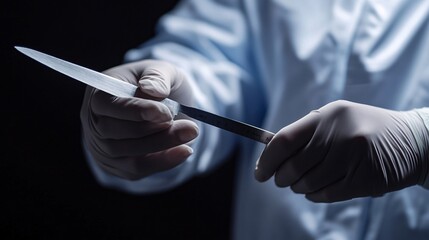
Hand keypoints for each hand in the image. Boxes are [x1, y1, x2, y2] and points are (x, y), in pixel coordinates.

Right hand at [80, 60, 198, 179]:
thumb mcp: (162, 69)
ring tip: (191, 132)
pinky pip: (138, 168)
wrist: (168, 106)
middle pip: (114, 132)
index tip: (165, 112)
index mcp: (99, 93)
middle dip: (153, 130)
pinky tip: (185, 150)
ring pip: (127, 153)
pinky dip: (164, 161)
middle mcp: (95, 123)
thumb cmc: (159, 84)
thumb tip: (151, 89)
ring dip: (163, 144)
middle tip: (187, 124)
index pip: (106, 104)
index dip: (135, 110)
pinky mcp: (120, 166)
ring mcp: (104, 148)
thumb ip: (157, 76)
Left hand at [255, 100, 428, 201]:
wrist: (412, 141)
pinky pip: (326, 195)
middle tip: (281, 179)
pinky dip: (315, 196)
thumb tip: (269, 154)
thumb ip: (305, 133)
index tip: (259, 173)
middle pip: (293, 166)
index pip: (284, 140)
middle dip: (281, 178)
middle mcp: (340, 134)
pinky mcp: (365, 179)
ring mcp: (354, 157)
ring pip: (308, 183)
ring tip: (302, 183)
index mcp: (328, 115)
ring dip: (298, 188)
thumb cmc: (362, 129)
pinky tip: (316, 190)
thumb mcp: (335, 118)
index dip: (266, 160)